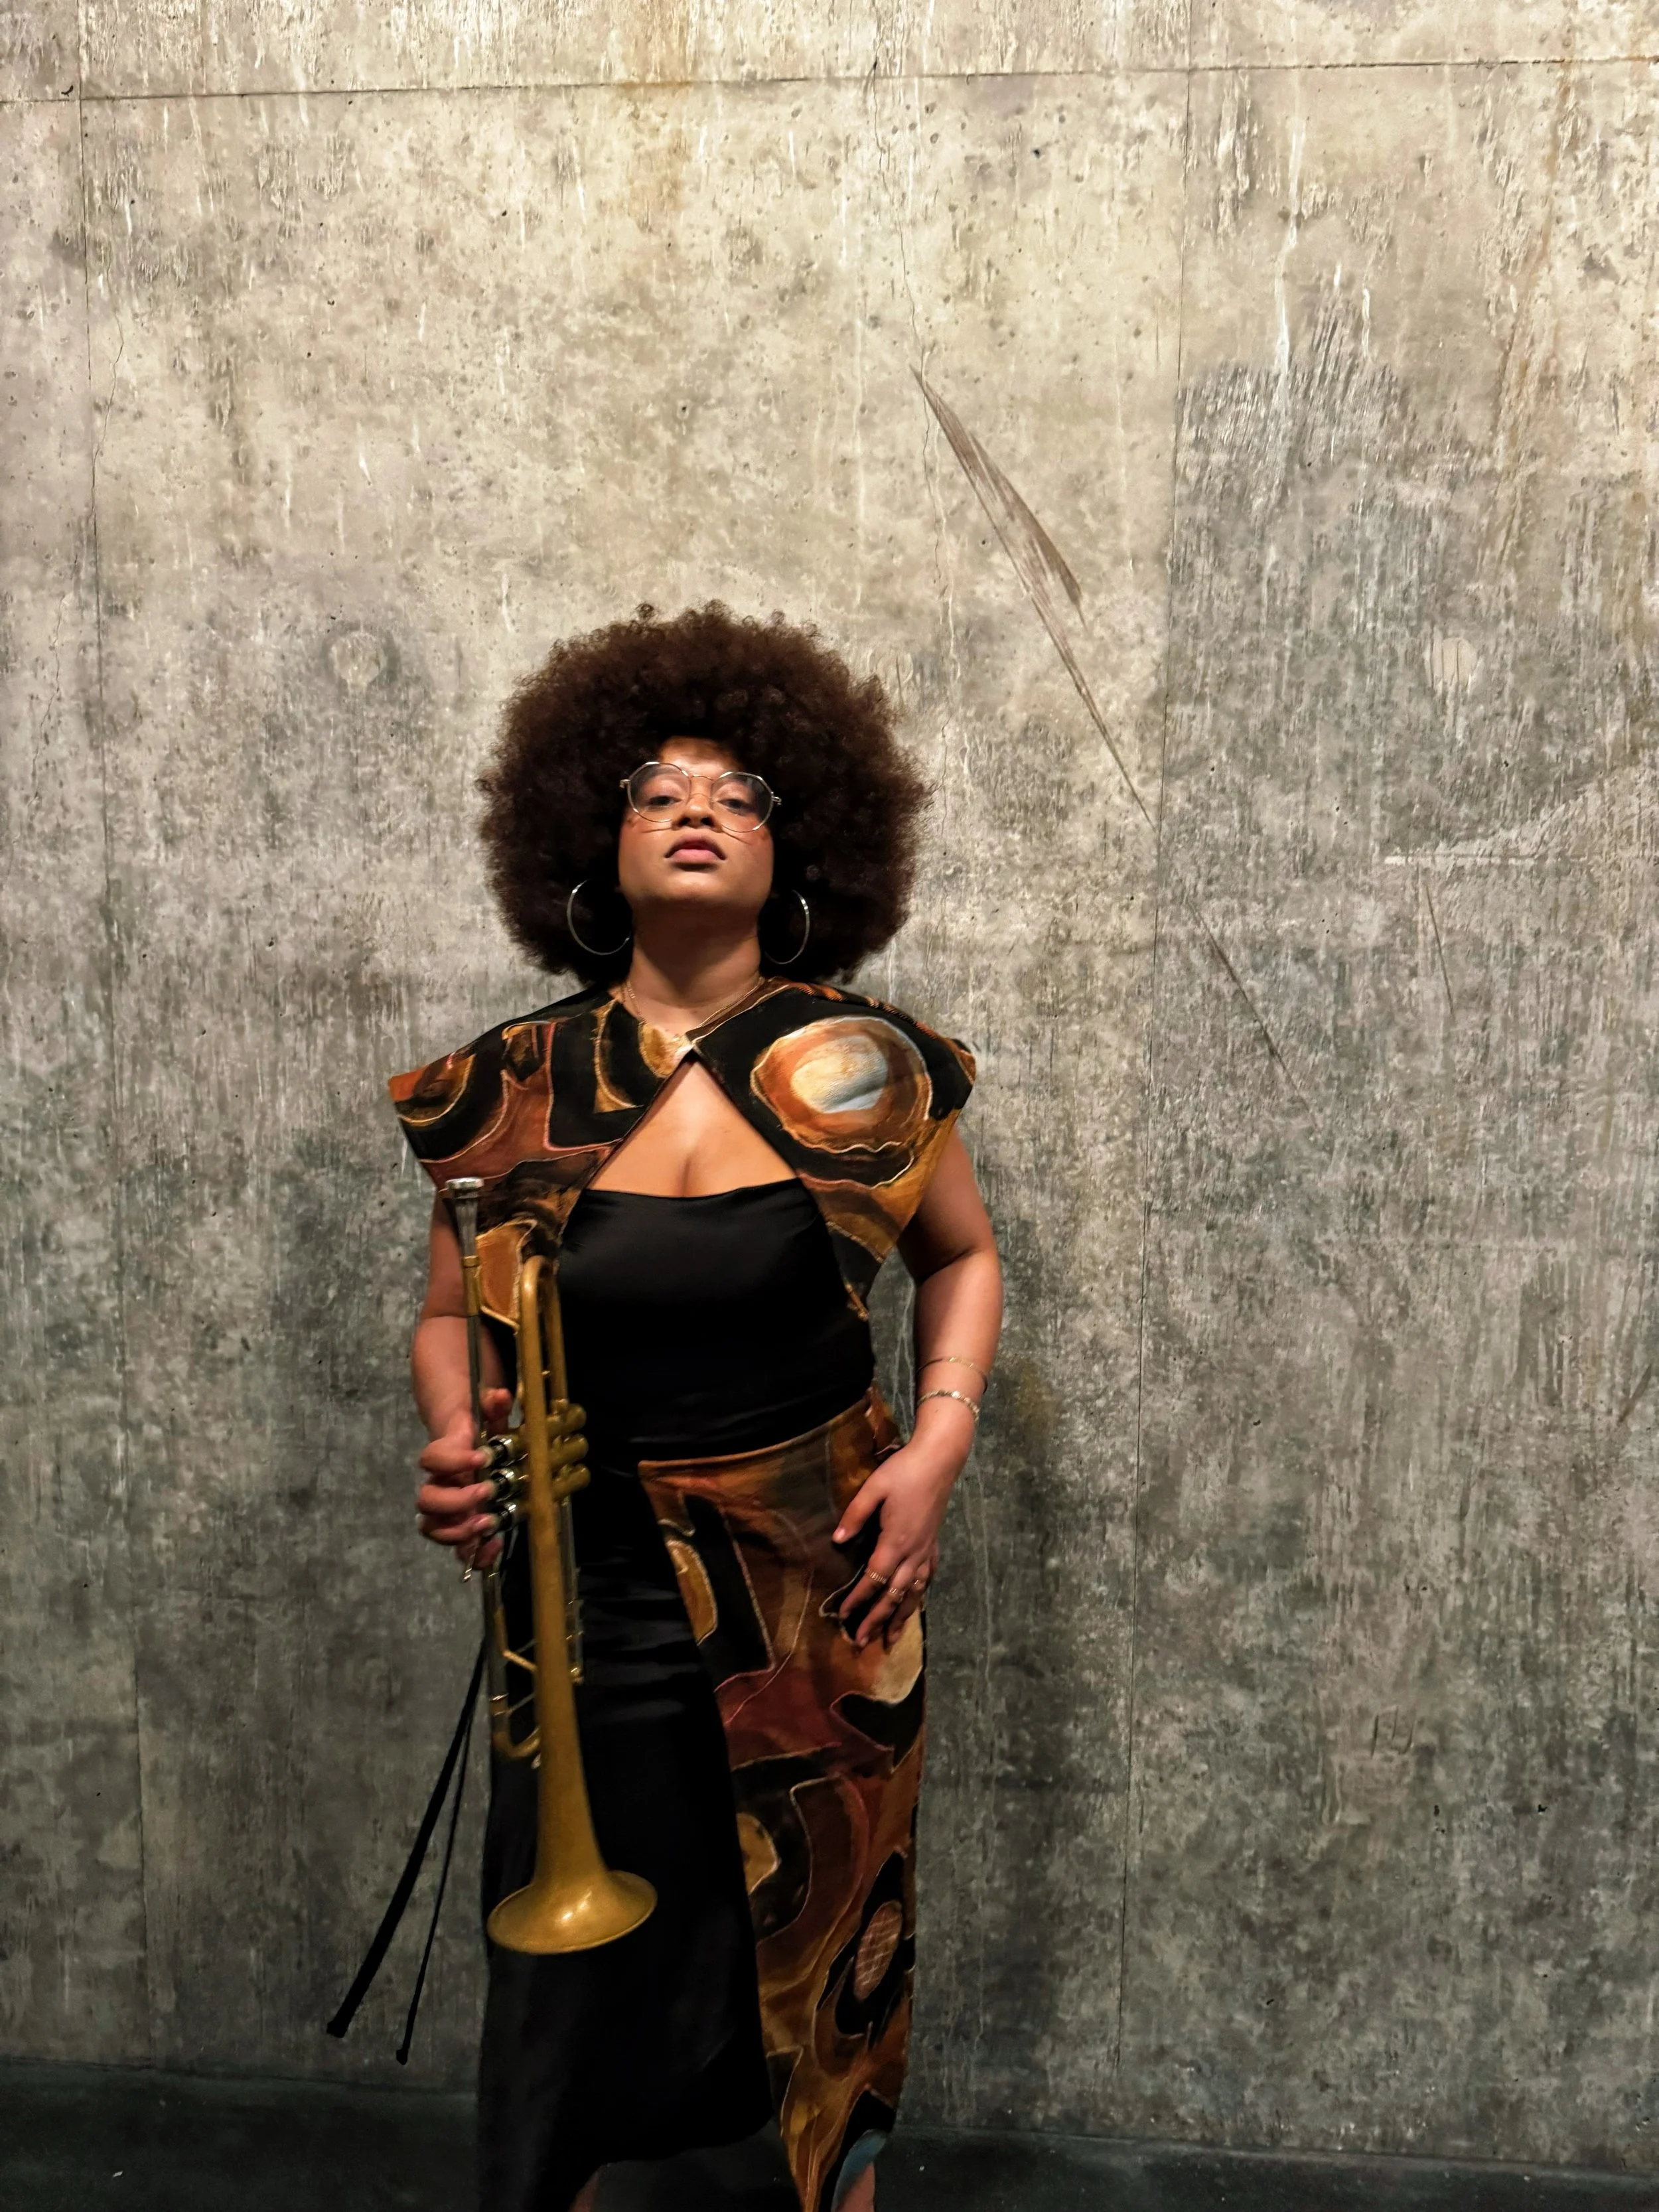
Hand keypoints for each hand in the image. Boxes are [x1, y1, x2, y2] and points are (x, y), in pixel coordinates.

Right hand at [415, 1386, 510, 1571]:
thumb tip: (498, 1397)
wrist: (470, 1448)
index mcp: (444, 1456)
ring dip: (458, 1531)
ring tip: (486, 1524)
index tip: (480, 1456)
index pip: (431, 1458)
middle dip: (455, 1502)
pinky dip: (473, 1553)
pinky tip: (495, 1545)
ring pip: (433, 1528)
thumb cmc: (479, 1432)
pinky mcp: (461, 1527)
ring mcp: (446, 1510)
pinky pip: (457, 1549)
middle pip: (426, 1501)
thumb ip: (493, 1405)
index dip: (452, 1460)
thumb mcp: (489, 1415)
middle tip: (485, 1493)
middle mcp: (439, 1485)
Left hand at [831, 1439, 954, 1649]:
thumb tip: (836, 1541)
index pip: (873, 1579)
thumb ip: (855, 1516)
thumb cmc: (903, 1471)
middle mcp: (913, 1552)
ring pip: (914, 1593)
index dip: (858, 1599)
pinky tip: (914, 1603)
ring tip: (891, 1639)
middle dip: (876, 1620)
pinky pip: (926, 1578)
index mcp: (895, 1541)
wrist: (939, 1459)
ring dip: (901, 1617)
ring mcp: (926, 1549)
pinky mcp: (933, 1543)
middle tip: (860, 1641)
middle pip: (894, 1595)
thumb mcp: (873, 1489)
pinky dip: (918, 1596)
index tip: (843, 1615)